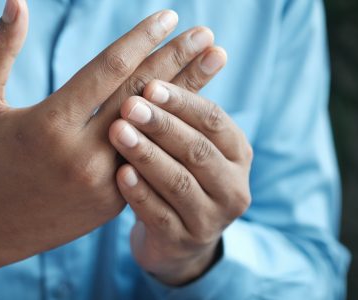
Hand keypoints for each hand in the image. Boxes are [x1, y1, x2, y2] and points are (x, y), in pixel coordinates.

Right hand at [0, 0, 217, 282]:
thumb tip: (17, 1)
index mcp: (48, 124)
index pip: (108, 70)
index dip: (142, 39)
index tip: (169, 16)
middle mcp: (81, 155)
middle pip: (141, 96)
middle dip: (178, 60)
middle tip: (206, 35)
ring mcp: (102, 182)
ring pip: (155, 129)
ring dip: (188, 93)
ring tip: (215, 61)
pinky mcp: (113, 201)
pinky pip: (150, 156)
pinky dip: (171, 130)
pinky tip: (192, 107)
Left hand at [109, 60, 252, 284]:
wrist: (178, 238)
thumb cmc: (180, 175)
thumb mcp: (191, 144)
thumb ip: (187, 110)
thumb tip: (201, 45)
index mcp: (238, 154)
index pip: (215, 121)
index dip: (184, 102)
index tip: (150, 85)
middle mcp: (233, 187)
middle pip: (197, 151)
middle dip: (163, 125)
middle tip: (130, 106)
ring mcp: (210, 219)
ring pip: (179, 183)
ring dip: (148, 154)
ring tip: (119, 132)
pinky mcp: (183, 242)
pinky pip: (159, 216)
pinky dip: (140, 193)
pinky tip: (120, 173)